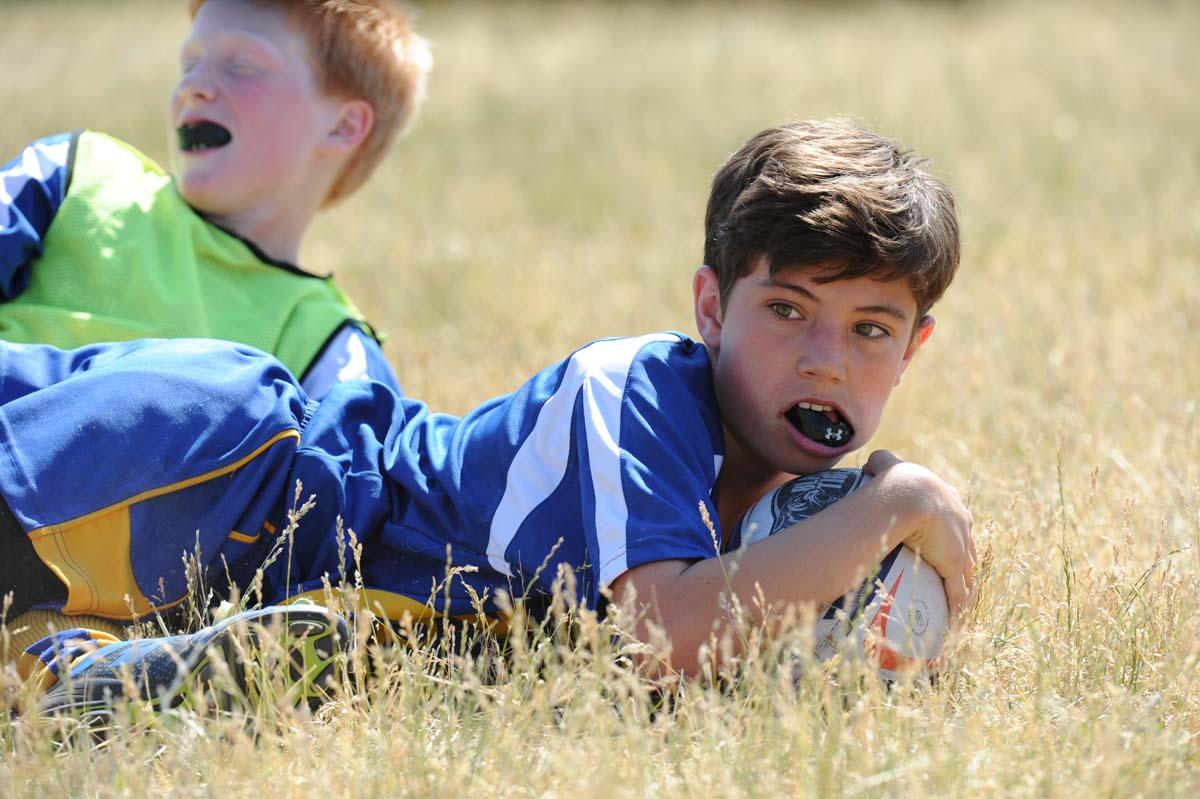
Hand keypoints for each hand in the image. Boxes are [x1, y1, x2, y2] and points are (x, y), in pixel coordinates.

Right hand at [864, 450, 975, 620]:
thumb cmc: (897, 480)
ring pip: (967, 571)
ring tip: (959, 598)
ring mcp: (960, 546)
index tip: (946, 537)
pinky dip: (958, 606)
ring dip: (964, 585)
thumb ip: (880, 461)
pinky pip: (958, 591)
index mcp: (950, 502)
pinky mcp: (954, 566)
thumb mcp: (889, 464)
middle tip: (954, 569)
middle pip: (968, 546)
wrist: (908, 495)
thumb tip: (868, 462)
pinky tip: (956, 618)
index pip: (957, 519)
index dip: (952, 529)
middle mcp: (961, 525)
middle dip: (964, 558)